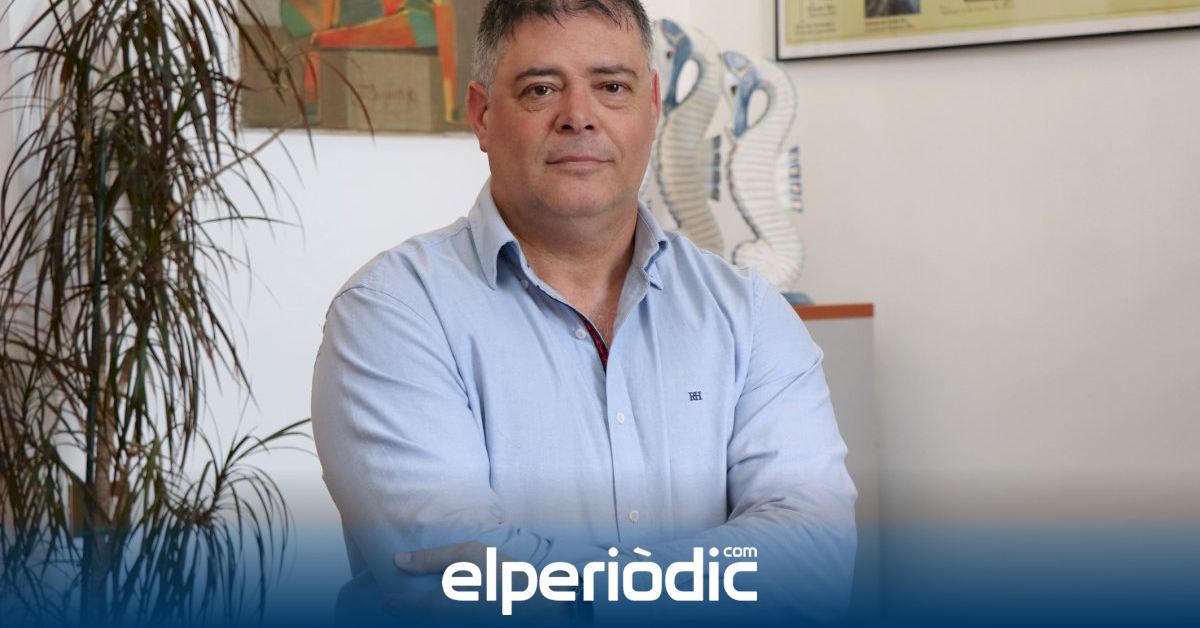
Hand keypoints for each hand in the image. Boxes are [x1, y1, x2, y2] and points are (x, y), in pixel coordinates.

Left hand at [387, 540, 572, 621]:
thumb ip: (431, 558)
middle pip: (415, 619)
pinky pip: (450, 621)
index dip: (390, 600)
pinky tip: (455, 602)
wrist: (541, 605)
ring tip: (429, 601)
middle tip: (404, 600)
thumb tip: (398, 560)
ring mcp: (458, 625)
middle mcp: (445, 622)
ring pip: (431, 621)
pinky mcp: (471, 625)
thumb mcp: (468, 555)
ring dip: (426, 613)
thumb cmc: (503, 577)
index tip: (386, 596)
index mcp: (438, 607)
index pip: (400, 606)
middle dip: (408, 609)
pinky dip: (445, 614)